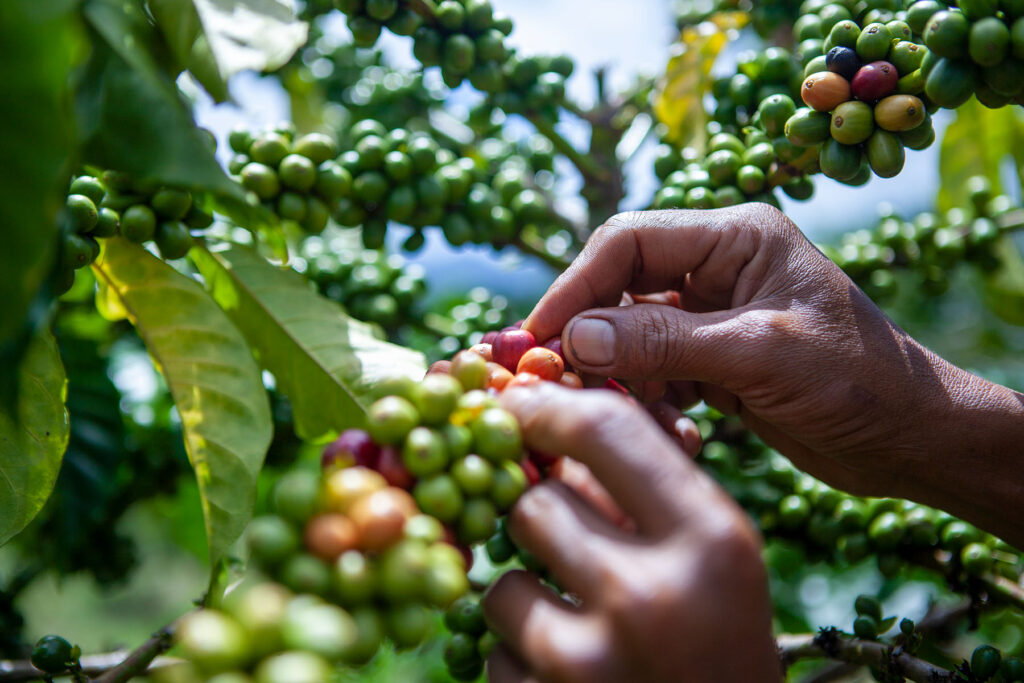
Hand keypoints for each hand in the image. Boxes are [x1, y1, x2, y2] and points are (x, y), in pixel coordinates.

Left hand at [483, 382, 778, 682]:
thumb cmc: (724, 641)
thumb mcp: (714, 556)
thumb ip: (647, 488)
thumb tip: (552, 416)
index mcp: (709, 540)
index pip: (604, 431)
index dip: (545, 408)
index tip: (516, 407)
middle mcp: (649, 596)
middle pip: (536, 502)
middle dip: (541, 516)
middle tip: (565, 541)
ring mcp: (590, 662)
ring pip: (499, 581)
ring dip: (523, 592)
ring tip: (572, 616)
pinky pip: (494, 652)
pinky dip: (519, 657)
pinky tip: (568, 671)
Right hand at [524, 205, 1023, 544]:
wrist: (913, 439)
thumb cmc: (855, 380)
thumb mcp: (758, 353)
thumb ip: (663, 341)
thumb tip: (573, 339)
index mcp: (733, 237)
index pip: (627, 242)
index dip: (576, 286)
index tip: (538, 338)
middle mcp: (717, 268)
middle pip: (621, 288)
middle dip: (591, 338)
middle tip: (558, 385)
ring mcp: (713, 316)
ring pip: (632, 338)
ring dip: (623, 380)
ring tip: (633, 418)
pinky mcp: (714, 362)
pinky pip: (656, 373)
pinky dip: (653, 403)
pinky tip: (680, 432)